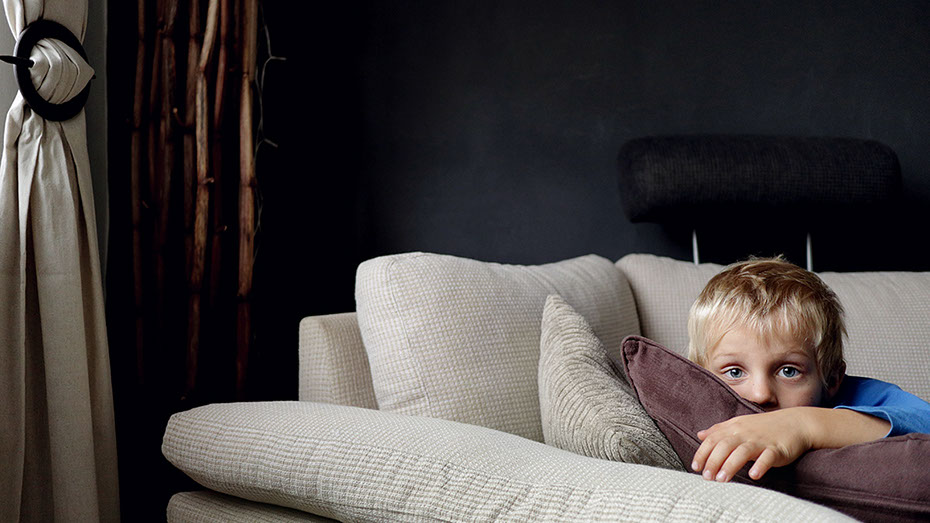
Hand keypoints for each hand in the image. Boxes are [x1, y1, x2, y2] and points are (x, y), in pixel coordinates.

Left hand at [691, 409, 812, 482]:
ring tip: (722, 479)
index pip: (713, 439)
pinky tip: (753, 475)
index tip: (695, 467)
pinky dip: (760, 466)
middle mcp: (745, 433)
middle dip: (713, 461)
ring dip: (730, 465)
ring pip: (742, 452)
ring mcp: (761, 441)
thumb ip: (719, 430)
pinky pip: (768, 457)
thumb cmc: (764, 427)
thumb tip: (700, 435)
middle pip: (724, 446)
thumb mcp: (739, 424)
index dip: (702, 453)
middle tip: (707, 477)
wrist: (795, 423)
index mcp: (734, 428)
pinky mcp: (777, 449)